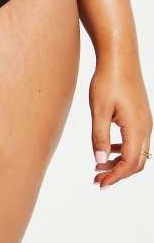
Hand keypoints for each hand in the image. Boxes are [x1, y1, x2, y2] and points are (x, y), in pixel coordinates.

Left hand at [90, 56, 151, 188]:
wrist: (120, 58)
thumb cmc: (108, 81)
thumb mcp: (99, 110)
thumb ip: (99, 137)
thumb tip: (100, 162)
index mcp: (136, 128)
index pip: (130, 163)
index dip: (115, 177)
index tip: (99, 184)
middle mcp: (145, 127)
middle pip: (137, 162)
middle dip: (118, 174)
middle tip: (97, 179)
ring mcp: (145, 121)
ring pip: (137, 152)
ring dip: (119, 162)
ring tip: (99, 166)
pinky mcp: (140, 115)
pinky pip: (136, 141)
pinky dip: (123, 150)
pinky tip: (107, 148)